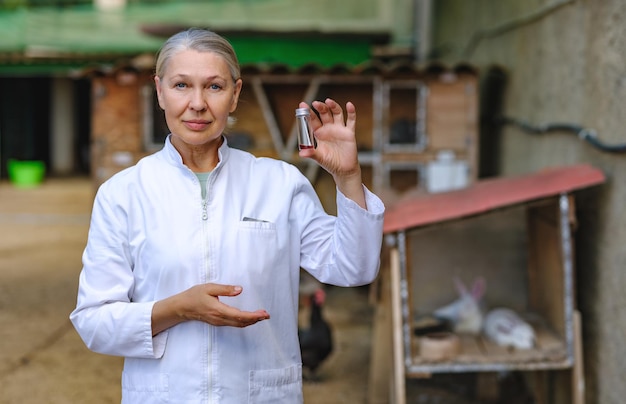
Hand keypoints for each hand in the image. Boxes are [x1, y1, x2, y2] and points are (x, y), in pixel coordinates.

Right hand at [152, 283, 269, 334]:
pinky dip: (244, 321)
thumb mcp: (209, 287)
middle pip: (241, 322)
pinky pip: (234, 324)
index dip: (253, 316)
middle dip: (255, 319)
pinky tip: (249, 318)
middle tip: (267, 315)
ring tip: (261, 316)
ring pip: (238, 324)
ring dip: (250, 321)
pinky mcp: (218, 322)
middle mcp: (220, 318)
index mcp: (218, 310)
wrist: (181, 307)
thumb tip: (240, 290)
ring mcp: (219, 322)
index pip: (240, 315)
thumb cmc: (194, 295)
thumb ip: (225, 289)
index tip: (263, 314)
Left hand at [298, 98, 366, 208]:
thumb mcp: (319, 158)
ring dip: (333, 106)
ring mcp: (339, 129)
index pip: (312, 120)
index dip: (308, 112)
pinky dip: (351, 112)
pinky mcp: (349, 132)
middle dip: (320, 107)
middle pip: (324, 114)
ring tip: (328, 101)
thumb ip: (311, 154)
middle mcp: (329, 129)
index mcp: (319, 133)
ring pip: (336, 113)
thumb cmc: (330, 163)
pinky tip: (349, 105)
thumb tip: (302, 153)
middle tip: (315, 103)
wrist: (343, 170)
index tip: (303, 105)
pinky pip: (351, 120)